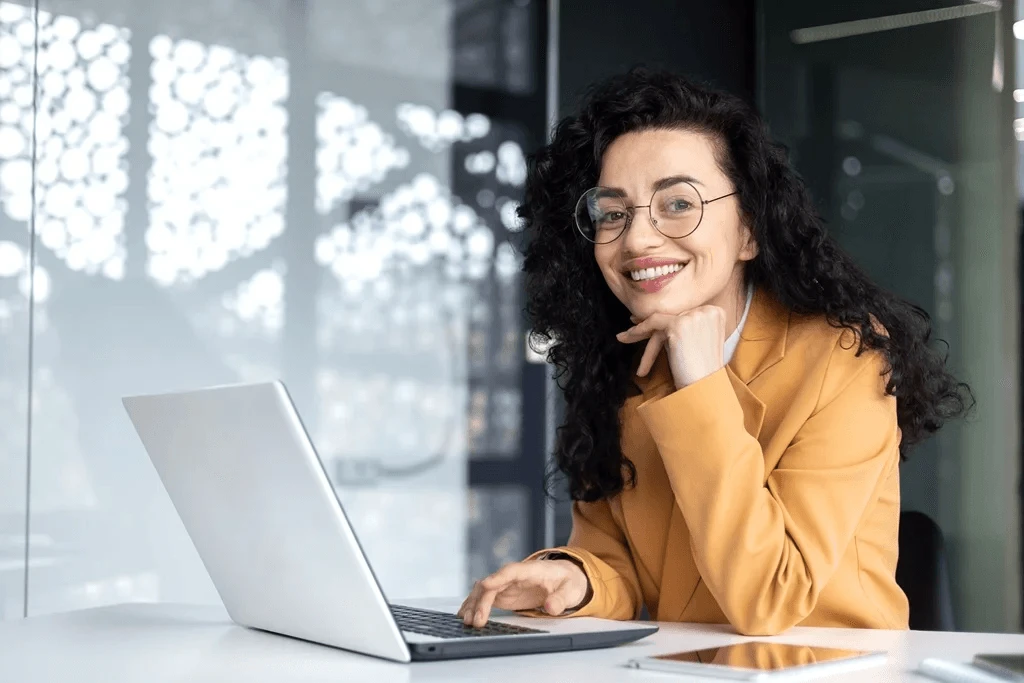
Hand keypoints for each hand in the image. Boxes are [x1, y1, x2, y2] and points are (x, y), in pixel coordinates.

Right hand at [457, 559, 589, 627]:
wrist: (566, 576)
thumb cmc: (568, 581)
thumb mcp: (571, 590)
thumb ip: (561, 599)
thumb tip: (551, 607)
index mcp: (530, 570)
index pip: (510, 571)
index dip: (497, 578)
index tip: (485, 586)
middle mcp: (514, 575)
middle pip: (492, 584)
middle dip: (481, 601)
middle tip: (476, 621)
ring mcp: (506, 584)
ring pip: (483, 590)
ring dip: (474, 604)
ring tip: (467, 622)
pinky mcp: (504, 594)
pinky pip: (484, 597)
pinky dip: (473, 605)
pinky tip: (464, 615)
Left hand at [616, 306, 726, 388]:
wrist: (703, 388)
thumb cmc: (698, 371)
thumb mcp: (693, 341)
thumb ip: (682, 326)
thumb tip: (658, 316)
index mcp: (715, 312)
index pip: (683, 312)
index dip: (664, 320)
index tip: (645, 322)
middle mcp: (708, 310)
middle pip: (671, 314)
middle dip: (649, 323)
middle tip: (631, 325)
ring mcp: (695, 316)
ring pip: (661, 320)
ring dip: (641, 330)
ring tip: (624, 337)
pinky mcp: (680, 324)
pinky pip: (653, 324)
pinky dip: (639, 330)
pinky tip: (627, 337)